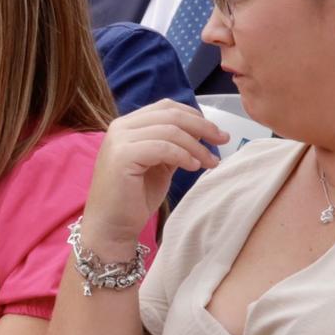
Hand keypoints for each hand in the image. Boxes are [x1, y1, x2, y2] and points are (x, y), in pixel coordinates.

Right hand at [79, 100, 224, 251]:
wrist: (111, 226)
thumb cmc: (134, 199)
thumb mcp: (160, 165)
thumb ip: (174, 145)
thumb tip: (202, 132)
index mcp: (128, 125)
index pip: (166, 107)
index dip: (195, 116)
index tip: (216, 133)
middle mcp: (120, 127)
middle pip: (171, 115)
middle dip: (202, 127)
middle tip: (223, 141)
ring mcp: (119, 140)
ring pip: (170, 130)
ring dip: (197, 146)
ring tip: (210, 163)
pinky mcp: (122, 156)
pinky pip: (163, 147)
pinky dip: (183, 155)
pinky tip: (194, 167)